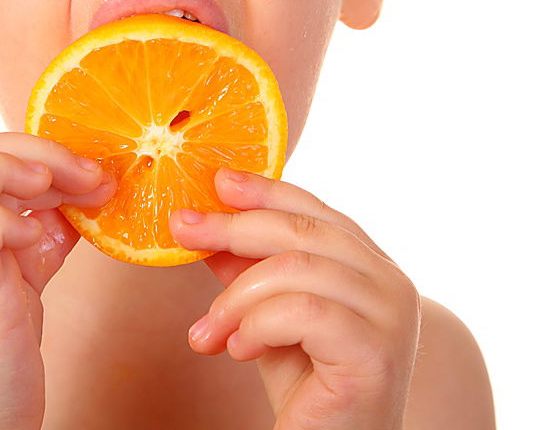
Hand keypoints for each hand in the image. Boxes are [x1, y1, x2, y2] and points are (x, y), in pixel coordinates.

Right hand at [0, 133, 115, 429]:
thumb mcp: (21, 278)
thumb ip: (41, 233)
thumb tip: (84, 190)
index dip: (38, 147)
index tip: (91, 169)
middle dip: (36, 148)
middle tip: (90, 173)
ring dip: (12, 172)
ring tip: (57, 188)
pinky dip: (6, 226)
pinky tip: (36, 243)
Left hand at [169, 169, 420, 429]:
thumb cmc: (306, 394)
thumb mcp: (268, 318)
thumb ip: (248, 270)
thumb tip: (206, 222)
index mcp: (372, 266)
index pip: (315, 208)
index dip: (264, 190)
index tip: (217, 181)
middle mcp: (392, 282)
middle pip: (302, 229)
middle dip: (233, 227)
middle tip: (182, 230)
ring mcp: (391, 316)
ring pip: (297, 268)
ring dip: (236, 297)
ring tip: (208, 332)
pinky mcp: (377, 353)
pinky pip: (302, 311)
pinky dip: (257, 325)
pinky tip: (238, 349)